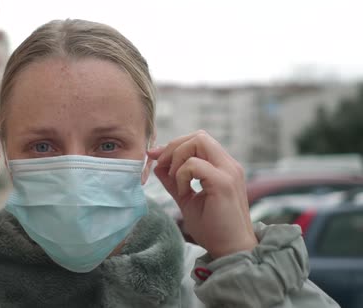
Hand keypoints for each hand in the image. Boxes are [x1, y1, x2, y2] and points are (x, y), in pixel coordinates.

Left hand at [147, 130, 256, 258]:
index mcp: (223, 167)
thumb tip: (157, 165)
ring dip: (178, 158)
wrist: (231, 251)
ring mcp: (229, 172)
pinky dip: (182, 175)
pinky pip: (194, 164)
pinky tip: (183, 192)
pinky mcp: (223, 183)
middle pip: (199, 136)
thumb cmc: (213, 228)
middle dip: (174, 146)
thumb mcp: (187, 199)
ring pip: (198, 141)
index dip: (175, 145)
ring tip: (175, 181)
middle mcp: (229, 165)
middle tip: (162, 165)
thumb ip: (173, 181)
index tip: (156, 158)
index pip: (199, 140)